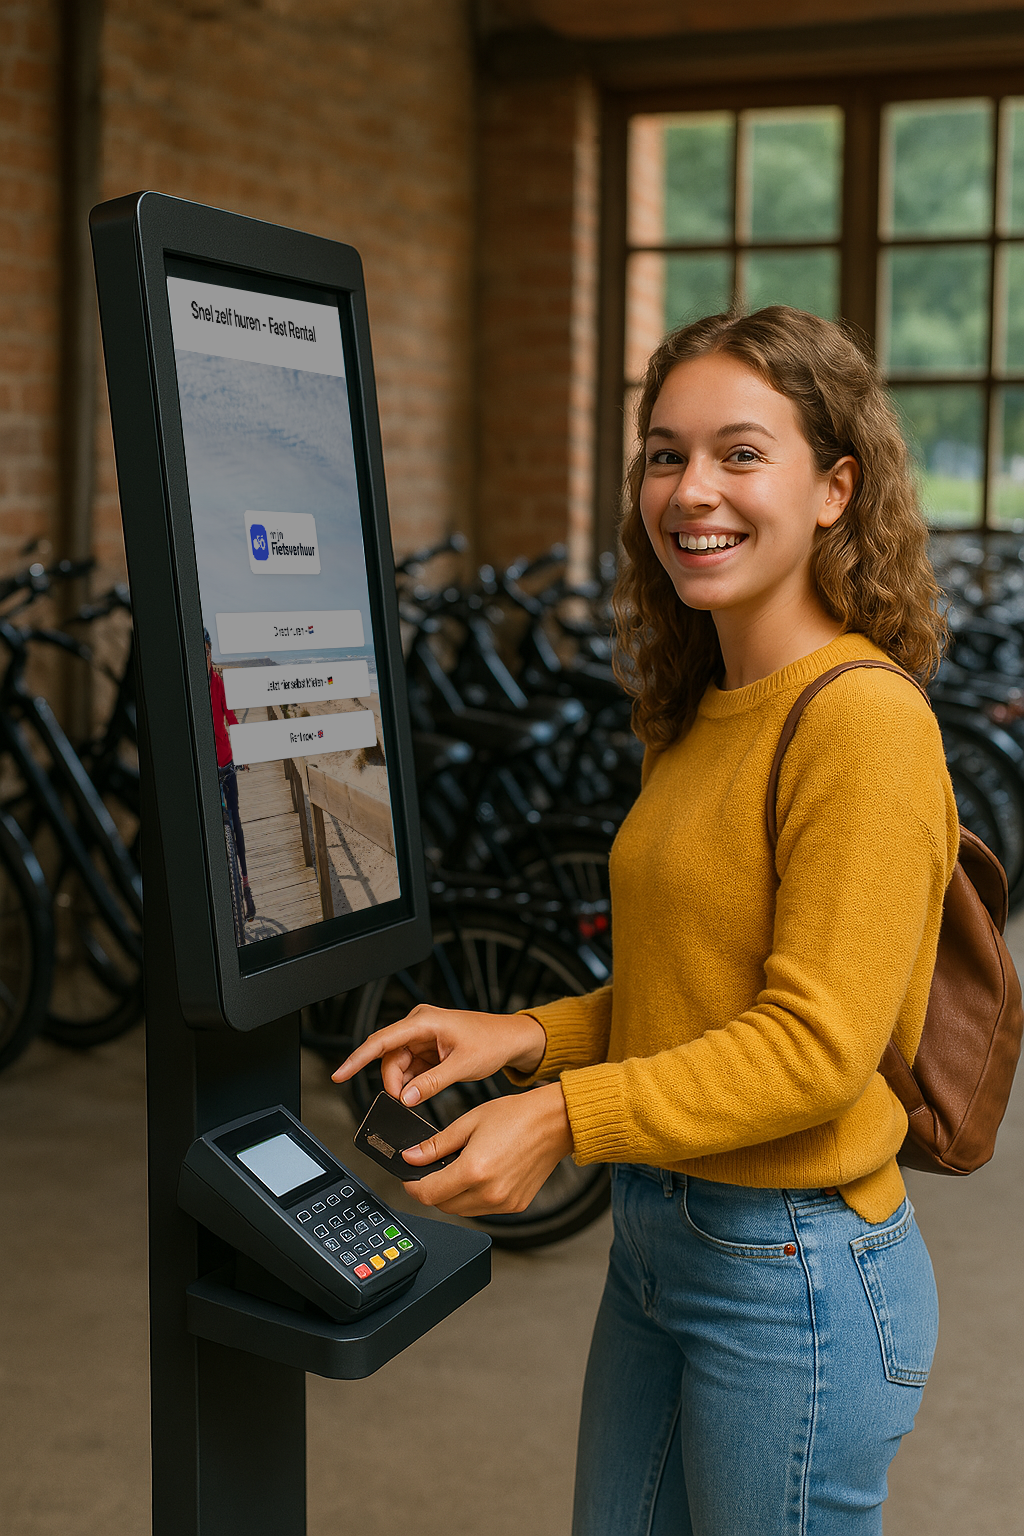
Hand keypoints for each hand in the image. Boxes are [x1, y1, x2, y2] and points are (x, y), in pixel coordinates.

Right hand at [331, 1005, 546, 1105]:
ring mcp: (423, 1036)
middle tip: (403, 1100)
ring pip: (398, 1063)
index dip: (357, 1058)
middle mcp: (420, 1024)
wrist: (511, 1039)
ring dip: (403, 1082)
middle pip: (389, 1055)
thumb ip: (432, 1083)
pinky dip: (412, 1081)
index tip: (340, 1074)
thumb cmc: (492, 1042)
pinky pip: (411, 1066)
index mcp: (425, 1021)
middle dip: (392, 1080)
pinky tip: (419, 1091)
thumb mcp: (462, 1066)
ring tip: (416, 1096)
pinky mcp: (429, 1047)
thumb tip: (407, 1097)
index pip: (382, 1040)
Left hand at [399, 1083, 573, 1216]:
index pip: (428, 1194)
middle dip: (432, 1189)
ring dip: (452, 1195)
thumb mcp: (468, 1123)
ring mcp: (503, 1203)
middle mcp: (489, 1193)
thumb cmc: (516, 1116)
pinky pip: (482, 1209)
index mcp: (474, 1171)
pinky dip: (473, 1197)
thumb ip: (436, 1145)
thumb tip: (411, 1158)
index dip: (412, 1186)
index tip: (408, 1177)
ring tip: (460, 1167)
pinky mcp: (515, 1205)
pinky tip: (480, 1175)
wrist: (554, 1123)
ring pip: (462, 1210)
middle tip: (432, 1168)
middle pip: (443, 1205)